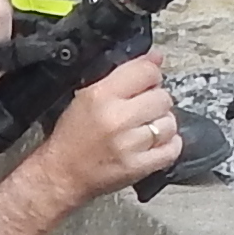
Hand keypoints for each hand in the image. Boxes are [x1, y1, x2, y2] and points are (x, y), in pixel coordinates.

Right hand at [38, 50, 181, 207]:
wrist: (61, 175)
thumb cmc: (71, 137)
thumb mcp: (86, 96)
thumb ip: (122, 76)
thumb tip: (156, 58)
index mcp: (100, 95)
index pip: (147, 72)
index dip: (150, 76)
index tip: (146, 83)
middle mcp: (117, 118)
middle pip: (163, 98)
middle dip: (155, 102)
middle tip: (140, 110)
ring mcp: (129, 145)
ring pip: (170, 123)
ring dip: (161, 125)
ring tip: (144, 130)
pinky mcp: (139, 167)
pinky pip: (172, 149)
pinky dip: (167, 145)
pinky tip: (153, 144)